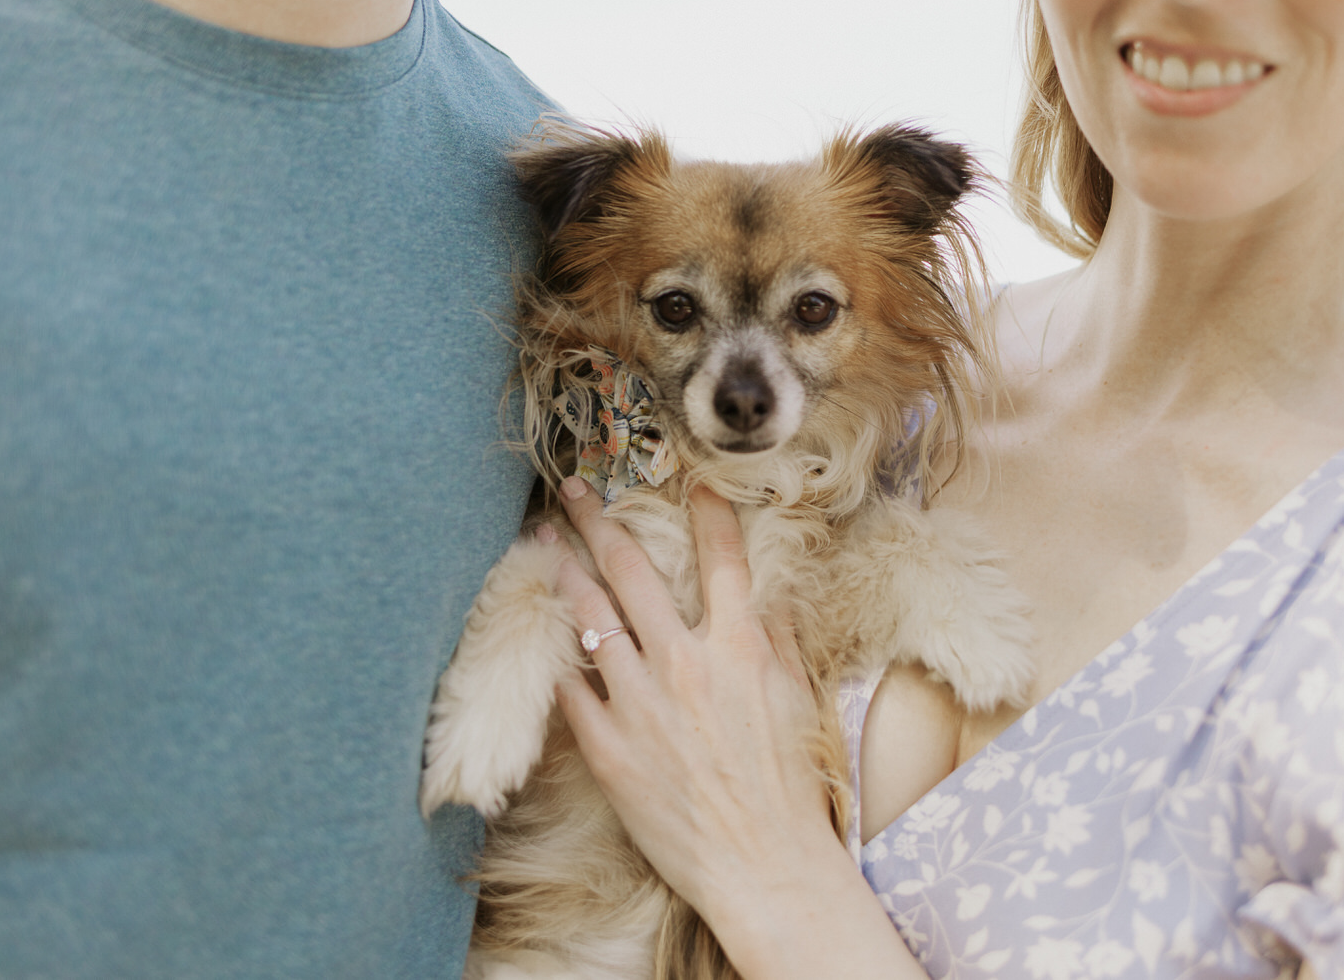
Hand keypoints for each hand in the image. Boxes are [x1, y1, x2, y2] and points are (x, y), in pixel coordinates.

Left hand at [552, 476, 830, 923]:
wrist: (763, 864)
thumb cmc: (789, 787)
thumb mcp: (800, 701)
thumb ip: (780, 640)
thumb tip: (768, 594)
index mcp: (742, 648)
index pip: (721, 558)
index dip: (704, 511)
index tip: (689, 479)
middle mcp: (687, 663)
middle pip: (632, 569)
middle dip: (598, 520)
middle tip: (573, 491)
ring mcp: (642, 703)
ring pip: (589, 615)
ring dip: (562, 571)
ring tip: (543, 543)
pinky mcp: (608, 746)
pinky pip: (570, 686)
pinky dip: (557, 654)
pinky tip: (543, 629)